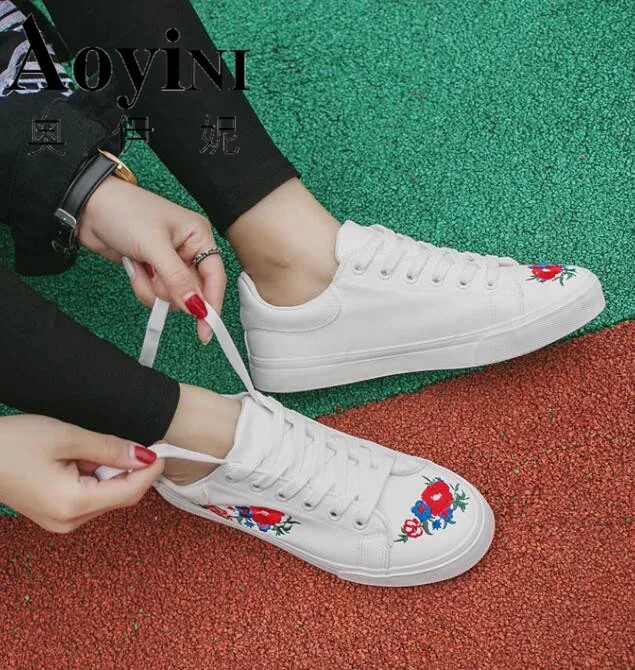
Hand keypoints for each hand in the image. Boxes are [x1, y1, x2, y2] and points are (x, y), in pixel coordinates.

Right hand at [0, 415, 163, 532]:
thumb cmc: (11, 444)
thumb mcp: (67, 437)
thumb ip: (110, 448)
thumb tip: (144, 456)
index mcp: (73, 505)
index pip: (130, 492)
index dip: (152, 470)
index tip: (165, 449)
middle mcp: (69, 522)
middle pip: (121, 496)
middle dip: (130, 469)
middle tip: (129, 440)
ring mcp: (60, 522)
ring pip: (106, 496)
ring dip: (109, 471)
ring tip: (84, 447)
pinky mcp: (55, 514)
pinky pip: (89, 496)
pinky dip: (94, 476)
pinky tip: (77, 457)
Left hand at [79, 175, 225, 343]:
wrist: (87, 208)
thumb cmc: (124, 211)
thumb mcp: (154, 245)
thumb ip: (177, 279)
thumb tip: (196, 306)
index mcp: (198, 236)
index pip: (214, 277)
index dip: (211, 304)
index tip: (205, 329)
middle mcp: (188, 250)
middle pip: (192, 291)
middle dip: (169, 290)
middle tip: (153, 275)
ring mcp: (169, 262)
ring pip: (172, 296)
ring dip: (152, 289)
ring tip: (139, 267)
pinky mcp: (151, 270)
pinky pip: (154, 294)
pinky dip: (142, 286)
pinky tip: (134, 268)